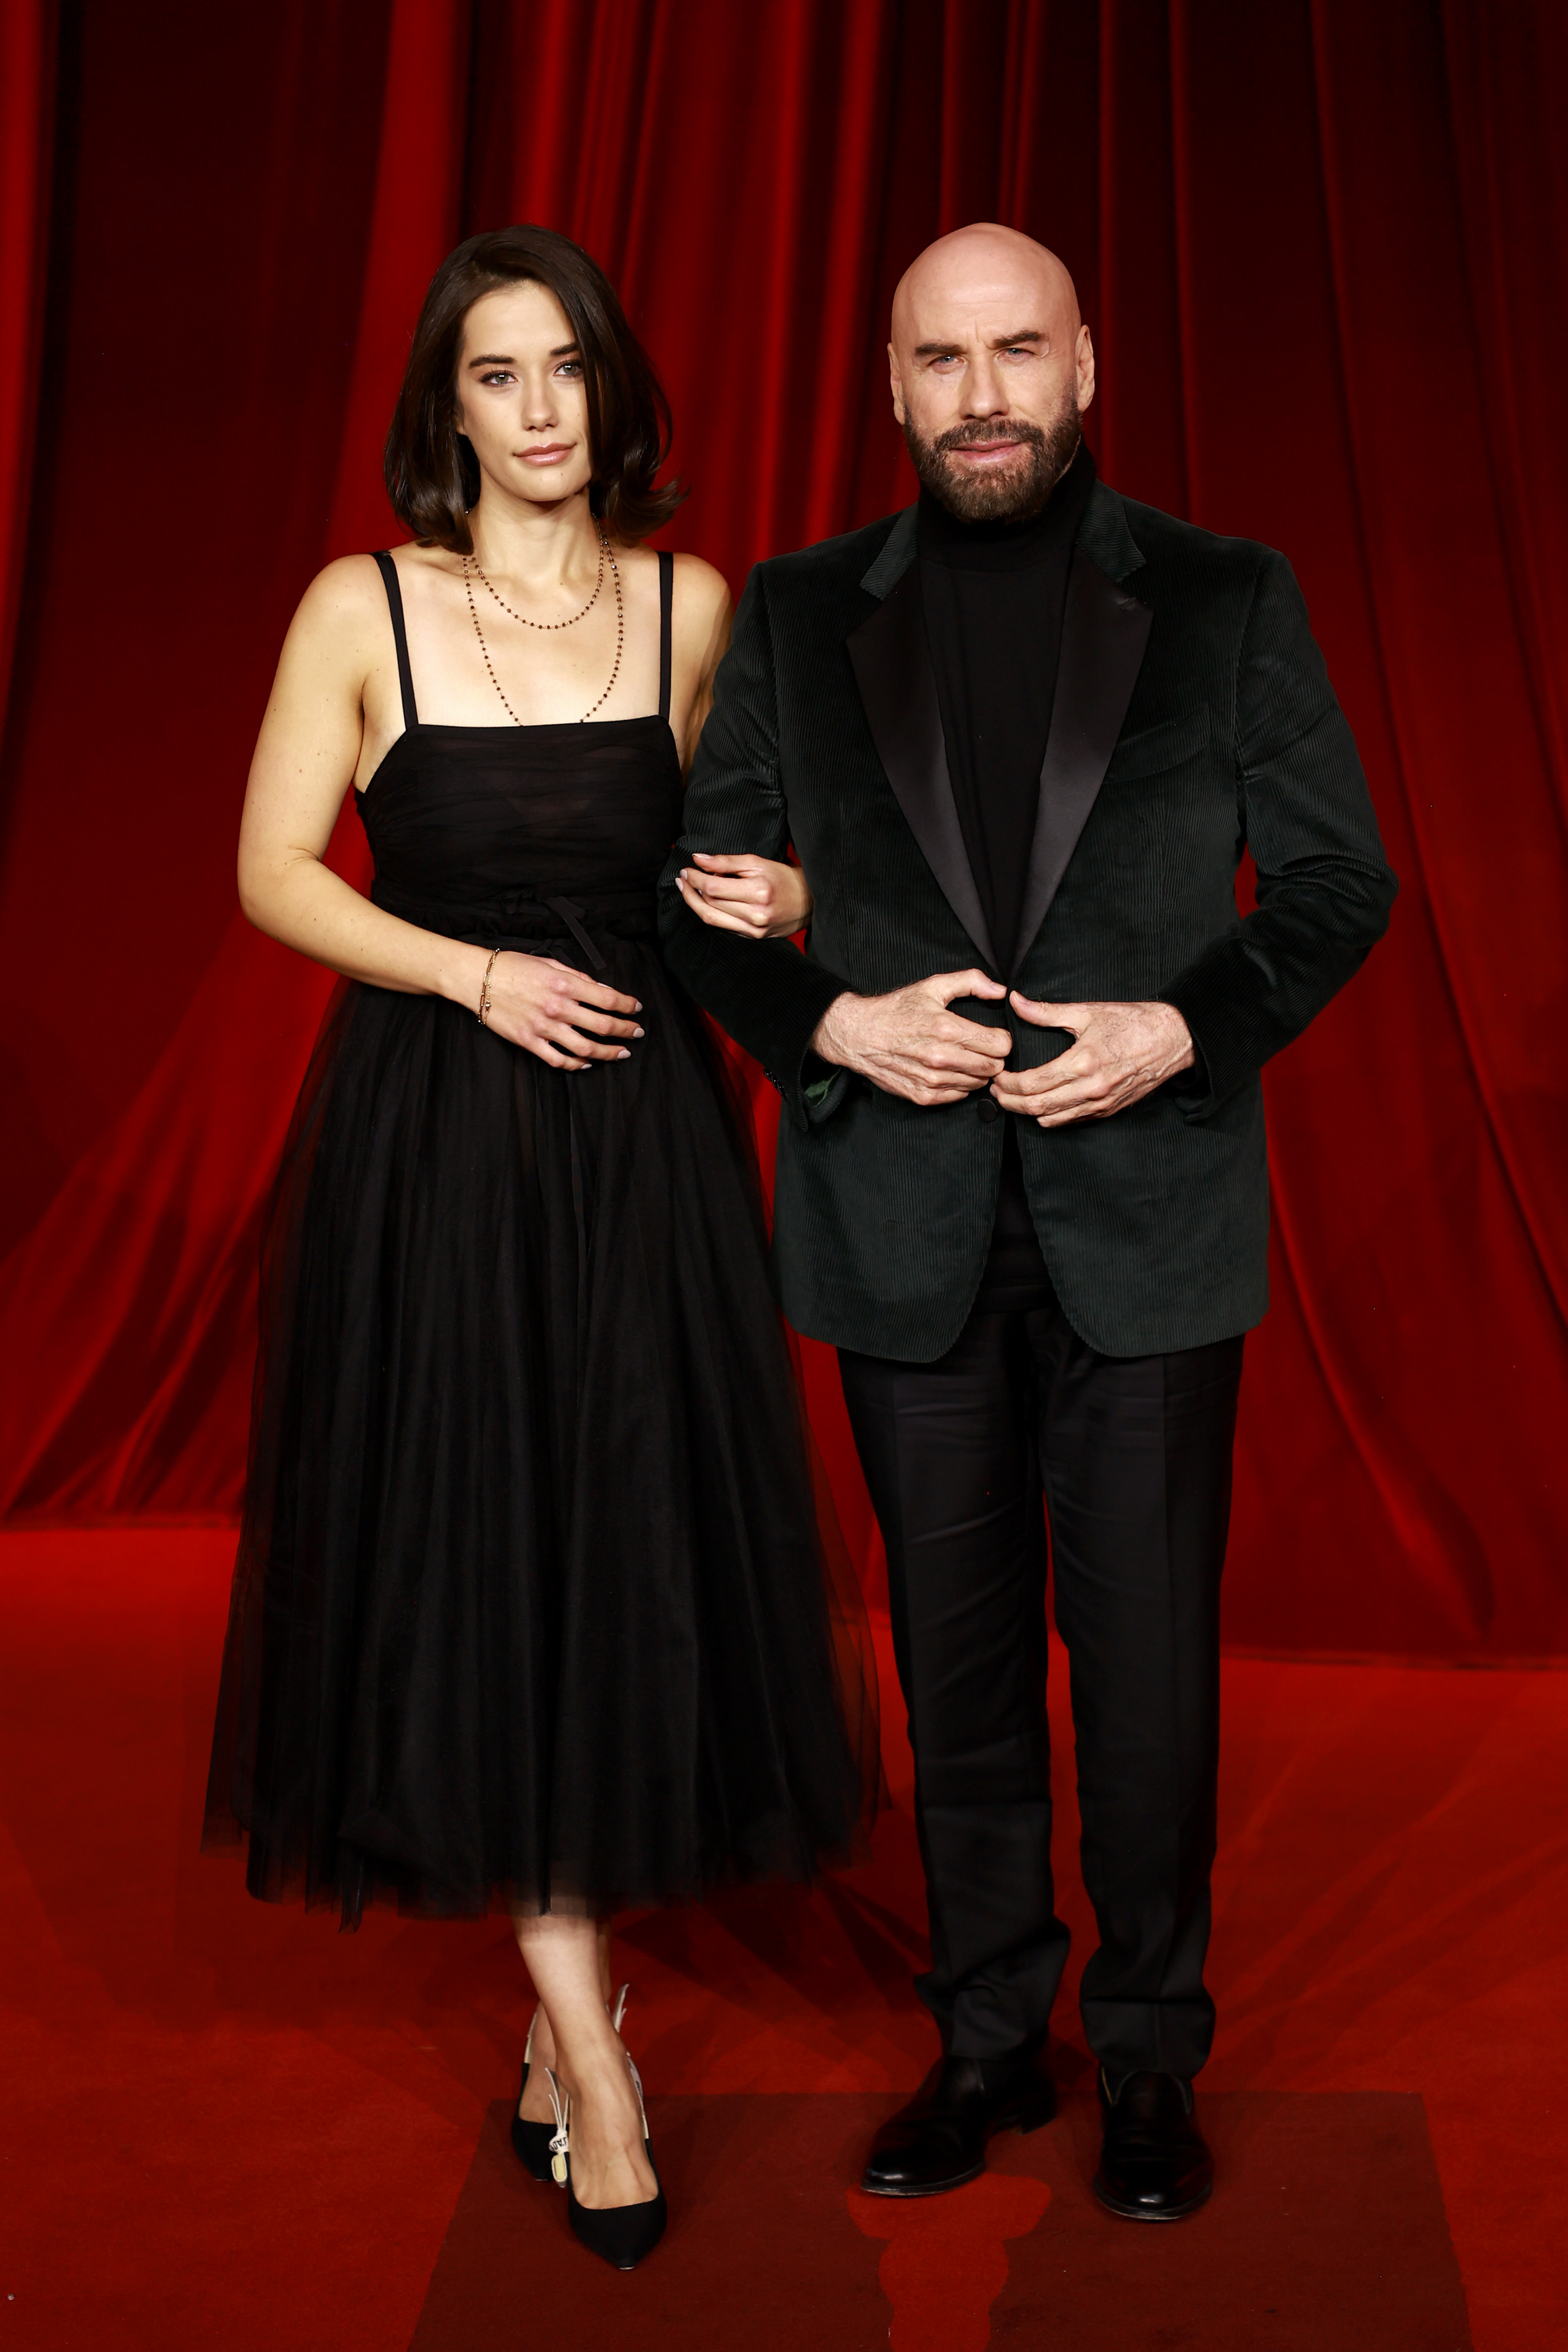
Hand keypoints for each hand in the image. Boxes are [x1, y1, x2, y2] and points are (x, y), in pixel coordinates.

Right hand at [482, 952, 643, 1070]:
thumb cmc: (512, 967)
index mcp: (565, 984)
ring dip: (608, 1053)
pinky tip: (586, 1063)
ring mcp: (544, 1027)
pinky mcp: (529, 1042)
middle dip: (626, 1030)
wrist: (477, 979)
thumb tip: (599, 988)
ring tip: (620, 1053)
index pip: (608, 998)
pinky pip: (558, 1060)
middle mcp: (558, 1007)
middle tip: (637, 1033)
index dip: (628, 1005)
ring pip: (586, 1048)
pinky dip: (576, 1064)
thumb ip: (577, 976)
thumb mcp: (549, 963)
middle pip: (603, 1026)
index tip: (636, 1008)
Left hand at [677, 851, 811, 937]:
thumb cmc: (784, 878)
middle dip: (692, 890)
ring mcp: (754, 930)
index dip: (695, 879)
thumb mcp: (757, 863)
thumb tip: (698, 859)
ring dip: (694, 904)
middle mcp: (756, 914)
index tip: (687, 870)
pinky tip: (704, 902)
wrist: (808, 902)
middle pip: (710, 904)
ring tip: (686, 889)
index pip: (714, 888)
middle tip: (683, 878)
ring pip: (712, 919)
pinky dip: (710, 913)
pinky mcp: (753, 937)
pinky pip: (723, 927)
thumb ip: (726, 862)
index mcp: (758, 892)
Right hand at [812, 970, 1009, 1105]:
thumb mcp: (932, 986)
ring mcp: (932, 1080)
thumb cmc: (895, 1010)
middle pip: (992, 1067)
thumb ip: (971, 982)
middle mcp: (941, 1057)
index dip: (1002, 1039)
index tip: (994, 1036)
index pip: (1000, 1045)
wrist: (859, 1035)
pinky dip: (960, 1085)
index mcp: (947, 1029)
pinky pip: (958, 1096)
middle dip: (993, 1058)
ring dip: (977, 1073)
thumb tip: (1000, 991)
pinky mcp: (923, 1096)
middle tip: (982, 1049)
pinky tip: (950, 1071)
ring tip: (964, 1059)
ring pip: (978, 1084)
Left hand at [993, 995, 1193, 1124]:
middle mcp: (1091, 1089)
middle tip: (996, 1092)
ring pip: (1052, 1121)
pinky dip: (1051, 1116)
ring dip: (1028, 1112)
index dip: (1007, 1084)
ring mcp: (1101, 1104)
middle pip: (1037, 1108)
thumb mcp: (1088, 1011)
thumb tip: (1016, 1001)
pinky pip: (1072, 1121)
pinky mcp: (1109, 1111)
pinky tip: (1042, 1103)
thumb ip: (1046, 1011)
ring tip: (1014, 1098)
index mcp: (1082, 1063)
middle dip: (1010, 1103)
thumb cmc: (1132, 1022)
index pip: (1031, 1084)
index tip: (997, 1076)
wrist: (1173, 1039)